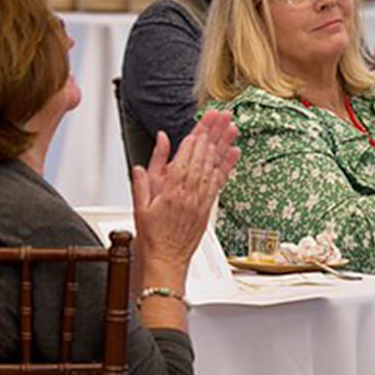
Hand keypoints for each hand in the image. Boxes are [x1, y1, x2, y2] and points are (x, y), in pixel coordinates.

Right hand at [132, 110, 239, 267]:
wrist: (166, 260)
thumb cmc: (152, 234)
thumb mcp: (141, 202)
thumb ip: (147, 172)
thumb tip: (156, 147)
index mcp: (172, 188)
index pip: (188, 153)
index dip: (198, 133)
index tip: (206, 118)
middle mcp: (190, 192)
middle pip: (204, 155)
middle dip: (213, 132)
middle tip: (222, 114)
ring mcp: (201, 199)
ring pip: (215, 165)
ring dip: (223, 144)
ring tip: (232, 126)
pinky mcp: (208, 206)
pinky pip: (219, 181)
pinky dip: (227, 166)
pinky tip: (234, 152)